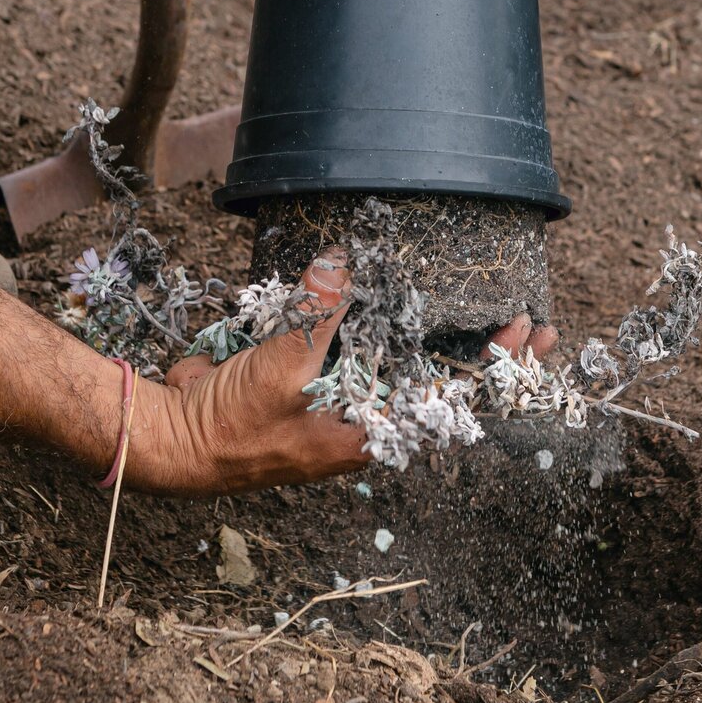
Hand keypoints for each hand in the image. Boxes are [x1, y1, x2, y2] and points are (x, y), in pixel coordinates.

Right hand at [121, 248, 560, 495]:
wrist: (174, 439)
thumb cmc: (232, 427)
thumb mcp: (281, 368)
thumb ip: (318, 314)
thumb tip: (344, 263)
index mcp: (367, 430)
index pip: (449, 398)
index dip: (494, 365)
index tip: (527, 328)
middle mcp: (360, 418)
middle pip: (432, 380)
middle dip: (477, 348)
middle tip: (526, 316)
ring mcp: (334, 397)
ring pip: (391, 357)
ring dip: (422, 329)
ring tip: (471, 299)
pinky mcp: (303, 376)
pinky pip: (343, 340)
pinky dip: (363, 317)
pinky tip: (380, 291)